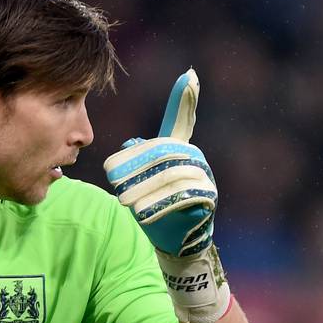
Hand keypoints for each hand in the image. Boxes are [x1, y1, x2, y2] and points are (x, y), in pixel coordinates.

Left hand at [103, 70, 230, 322]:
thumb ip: (133, 163)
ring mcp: (204, 179)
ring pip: (171, 176)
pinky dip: (159, 206)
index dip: (184, 99)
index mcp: (179, 151)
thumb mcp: (138, 185)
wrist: (178, 248)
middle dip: (137, 166)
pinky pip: (182, 198)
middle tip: (114, 180)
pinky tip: (142, 215)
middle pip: (164, 153)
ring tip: (124, 202)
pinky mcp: (207, 202)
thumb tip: (128, 148)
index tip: (189, 74)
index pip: (181, 120)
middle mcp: (196, 160)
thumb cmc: (155, 212)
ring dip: (144, 189)